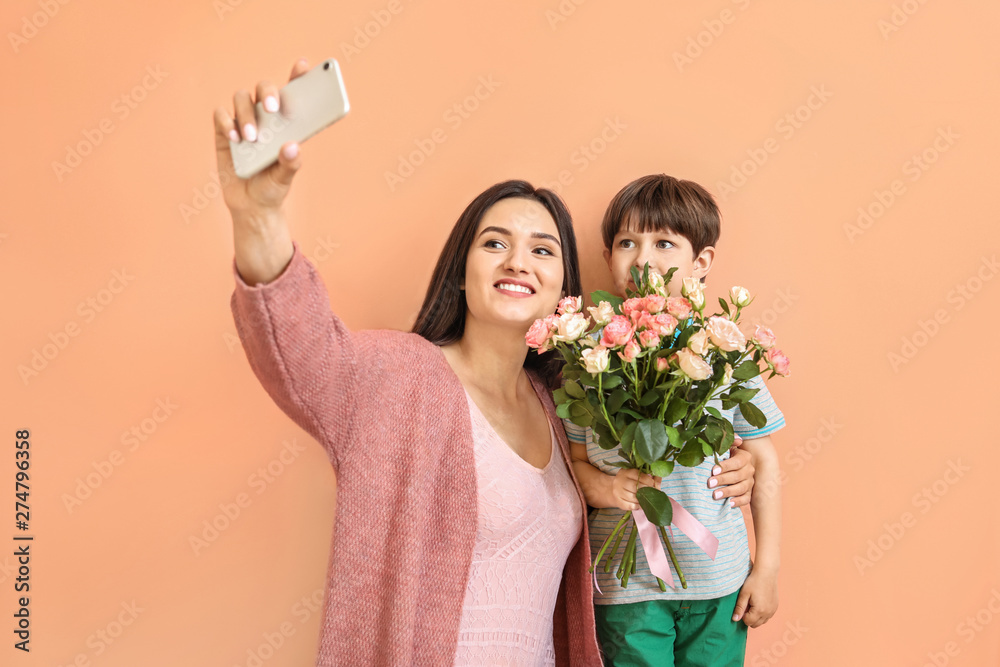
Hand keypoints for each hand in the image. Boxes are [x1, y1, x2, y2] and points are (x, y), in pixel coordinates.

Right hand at [213, 58, 309, 218]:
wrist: (250, 206)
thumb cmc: (272, 188)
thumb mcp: (285, 179)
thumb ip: (291, 164)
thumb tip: (292, 146)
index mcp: (286, 122)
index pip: (293, 92)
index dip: (298, 76)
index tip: (304, 65)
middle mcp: (265, 117)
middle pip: (264, 88)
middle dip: (269, 92)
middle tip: (273, 109)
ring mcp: (243, 121)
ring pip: (242, 99)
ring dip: (247, 114)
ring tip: (253, 138)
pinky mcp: (223, 132)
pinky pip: (221, 115)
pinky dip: (227, 123)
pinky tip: (235, 139)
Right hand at [610, 468, 660, 511]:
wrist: (616, 488)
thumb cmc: (631, 481)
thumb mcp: (639, 475)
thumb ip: (652, 477)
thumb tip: (657, 485)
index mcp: (626, 472)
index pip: (638, 475)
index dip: (648, 480)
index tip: (653, 484)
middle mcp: (619, 480)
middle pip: (635, 486)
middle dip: (646, 491)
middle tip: (651, 493)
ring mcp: (617, 491)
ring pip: (632, 497)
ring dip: (642, 499)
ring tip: (647, 499)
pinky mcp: (617, 501)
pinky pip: (630, 506)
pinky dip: (637, 506)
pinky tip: (641, 504)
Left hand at [708, 435, 753, 507]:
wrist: (730, 467)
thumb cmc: (724, 455)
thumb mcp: (725, 446)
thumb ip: (728, 441)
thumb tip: (738, 439)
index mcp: (745, 457)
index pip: (737, 462)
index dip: (725, 466)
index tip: (713, 471)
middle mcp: (749, 470)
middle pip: (738, 476)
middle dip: (723, 480)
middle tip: (709, 483)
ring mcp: (750, 482)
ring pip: (741, 488)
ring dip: (728, 492)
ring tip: (715, 495)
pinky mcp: (749, 493)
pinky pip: (746, 499)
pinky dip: (738, 502)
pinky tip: (729, 504)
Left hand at [732, 565, 778, 627]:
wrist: (767, 573)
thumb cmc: (754, 582)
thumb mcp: (744, 594)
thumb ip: (739, 608)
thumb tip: (735, 619)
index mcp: (759, 611)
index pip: (748, 622)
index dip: (743, 615)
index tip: (742, 606)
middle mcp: (768, 613)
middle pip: (755, 624)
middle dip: (749, 617)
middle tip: (747, 604)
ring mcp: (773, 610)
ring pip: (762, 621)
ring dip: (756, 616)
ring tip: (753, 603)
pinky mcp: (775, 606)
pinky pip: (768, 616)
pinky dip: (762, 613)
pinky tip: (759, 603)